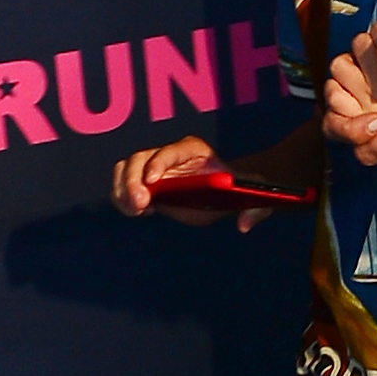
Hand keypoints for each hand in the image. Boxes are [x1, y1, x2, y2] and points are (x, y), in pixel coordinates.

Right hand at [112, 133, 265, 228]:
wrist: (226, 191)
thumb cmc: (238, 189)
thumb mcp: (252, 196)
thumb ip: (254, 210)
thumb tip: (244, 225)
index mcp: (194, 150)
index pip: (171, 151)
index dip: (159, 163)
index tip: (152, 182)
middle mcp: (169, 155)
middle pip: (141, 158)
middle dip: (134, 180)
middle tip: (140, 205)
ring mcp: (154, 168)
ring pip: (126, 169)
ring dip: (123, 189)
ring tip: (135, 211)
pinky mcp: (146, 185)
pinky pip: (124, 186)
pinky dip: (123, 198)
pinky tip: (138, 213)